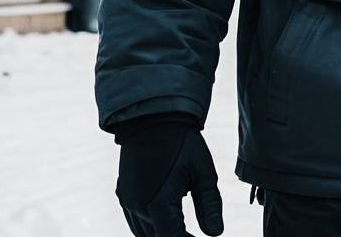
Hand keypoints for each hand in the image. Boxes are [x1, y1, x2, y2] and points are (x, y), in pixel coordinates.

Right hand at [115, 116, 223, 236]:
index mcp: (157, 204)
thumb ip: (209, 204)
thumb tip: (216, 233)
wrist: (153, 116)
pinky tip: (169, 223)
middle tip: (195, 234)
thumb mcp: (202, 170)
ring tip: (185, 231)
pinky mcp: (124, 196)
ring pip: (145, 235)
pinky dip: (153, 228)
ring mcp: (128, 203)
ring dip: (164, 235)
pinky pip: (137, 223)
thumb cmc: (182, 142)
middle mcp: (138, 208)